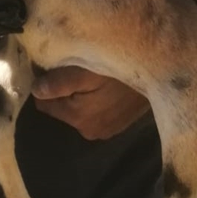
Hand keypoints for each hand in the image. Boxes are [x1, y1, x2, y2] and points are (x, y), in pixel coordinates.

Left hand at [32, 66, 150, 139]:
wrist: (160, 70)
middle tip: (73, 67)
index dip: (45, 84)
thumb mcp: (84, 69)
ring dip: (79, 94)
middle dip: (62, 91)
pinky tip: (104, 85)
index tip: (52, 66)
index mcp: (78, 119)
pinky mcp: (118, 125)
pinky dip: (94, 99)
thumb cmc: (119, 67)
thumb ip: (57, 83)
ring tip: (90, 74)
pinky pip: (94, 110)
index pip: (44, 104)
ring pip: (78, 108)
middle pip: (62, 107)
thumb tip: (35, 91)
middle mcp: (90, 131)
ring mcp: (106, 130)